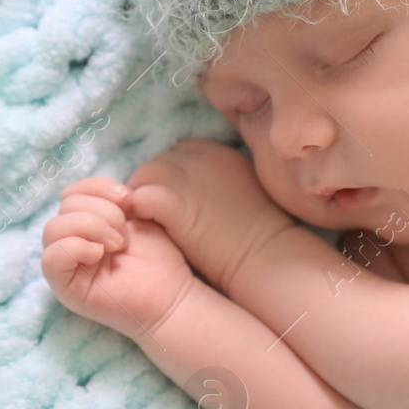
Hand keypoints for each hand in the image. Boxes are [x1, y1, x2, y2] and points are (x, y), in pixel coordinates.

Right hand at [41, 176, 197, 340]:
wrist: (171, 294)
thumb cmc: (158, 258)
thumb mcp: (140, 215)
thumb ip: (121, 198)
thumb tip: (111, 193)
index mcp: (83, 224)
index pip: (71, 192)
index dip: (98, 187)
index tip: (128, 200)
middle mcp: (69, 242)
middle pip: (64, 206)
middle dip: (102, 211)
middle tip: (125, 234)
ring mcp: (66, 266)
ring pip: (53, 229)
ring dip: (91, 227)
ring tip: (117, 244)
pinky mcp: (66, 289)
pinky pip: (50, 259)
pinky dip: (75, 248)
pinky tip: (100, 253)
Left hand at [126, 138, 296, 293]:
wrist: (268, 257)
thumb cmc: (261, 234)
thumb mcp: (246, 190)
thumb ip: (220, 181)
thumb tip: (199, 192)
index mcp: (221, 153)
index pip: (182, 151)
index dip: (175, 174)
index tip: (177, 196)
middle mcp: (202, 160)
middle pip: (161, 159)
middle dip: (156, 182)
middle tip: (158, 211)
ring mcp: (187, 180)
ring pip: (146, 173)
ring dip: (143, 193)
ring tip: (150, 219)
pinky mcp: (175, 204)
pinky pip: (141, 196)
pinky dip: (140, 209)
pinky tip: (149, 225)